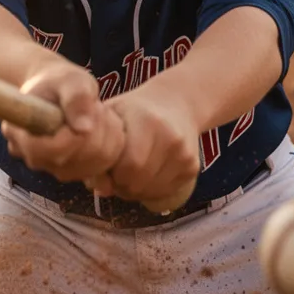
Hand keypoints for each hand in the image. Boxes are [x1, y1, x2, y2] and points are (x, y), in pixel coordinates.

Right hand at [1, 61, 124, 182]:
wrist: (57, 90)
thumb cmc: (60, 82)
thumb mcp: (69, 79)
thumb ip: (76, 98)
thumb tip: (85, 129)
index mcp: (21, 134)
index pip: (55, 149)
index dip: (78, 131)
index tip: (87, 107)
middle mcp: (34, 159)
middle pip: (78, 159)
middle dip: (97, 128)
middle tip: (94, 105)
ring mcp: (54, 170)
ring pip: (96, 164)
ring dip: (106, 134)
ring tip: (96, 113)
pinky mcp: (74, 173)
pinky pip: (106, 165)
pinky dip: (112, 143)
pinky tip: (102, 126)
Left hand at [87, 88, 199, 206]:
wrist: (177, 102)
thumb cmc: (135, 111)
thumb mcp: (113, 117)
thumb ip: (100, 149)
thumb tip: (101, 190)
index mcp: (147, 120)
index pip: (129, 165)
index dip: (113, 173)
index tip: (109, 166)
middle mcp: (170, 136)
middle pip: (140, 182)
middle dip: (123, 185)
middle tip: (118, 175)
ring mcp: (184, 152)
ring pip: (153, 191)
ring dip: (138, 190)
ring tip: (133, 173)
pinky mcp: (193, 166)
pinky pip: (167, 191)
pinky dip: (153, 190)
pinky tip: (148, 173)